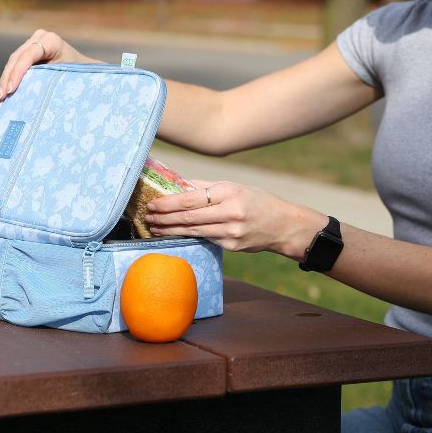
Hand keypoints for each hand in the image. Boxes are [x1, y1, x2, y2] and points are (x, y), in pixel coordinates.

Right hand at [0, 29, 82, 104]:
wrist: (84, 69)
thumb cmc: (80, 74)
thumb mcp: (65, 76)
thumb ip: (46, 80)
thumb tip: (26, 96)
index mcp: (51, 40)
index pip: (28, 56)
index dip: (17, 73)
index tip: (11, 90)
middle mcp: (39, 37)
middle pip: (17, 59)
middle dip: (8, 79)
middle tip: (2, 98)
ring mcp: (32, 42)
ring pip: (12, 63)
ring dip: (5, 81)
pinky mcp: (27, 51)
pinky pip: (14, 65)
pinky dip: (8, 80)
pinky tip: (2, 95)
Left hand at [144, 179, 326, 257]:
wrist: (283, 225)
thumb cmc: (256, 201)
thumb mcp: (234, 187)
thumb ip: (206, 188)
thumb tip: (178, 186)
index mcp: (229, 193)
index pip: (191, 199)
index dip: (168, 203)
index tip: (152, 204)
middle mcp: (230, 213)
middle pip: (188, 218)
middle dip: (164, 218)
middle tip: (147, 217)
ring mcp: (231, 232)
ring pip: (193, 232)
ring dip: (170, 231)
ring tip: (154, 228)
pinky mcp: (232, 246)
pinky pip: (205, 239)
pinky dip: (187, 237)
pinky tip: (175, 235)